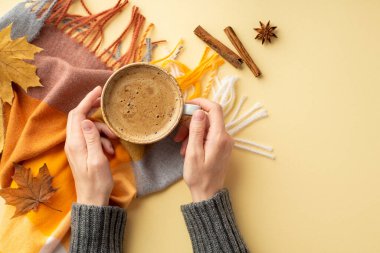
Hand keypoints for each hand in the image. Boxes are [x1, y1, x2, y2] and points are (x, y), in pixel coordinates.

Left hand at [64, 86, 117, 205]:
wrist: (93, 199)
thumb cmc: (97, 181)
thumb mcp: (97, 159)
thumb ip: (92, 139)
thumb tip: (87, 120)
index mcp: (75, 143)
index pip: (77, 114)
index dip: (87, 101)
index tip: (98, 91)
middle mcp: (72, 143)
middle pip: (80, 118)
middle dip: (94, 112)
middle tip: (107, 109)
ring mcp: (76, 147)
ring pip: (88, 128)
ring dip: (102, 131)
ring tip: (113, 142)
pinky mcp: (82, 152)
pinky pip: (91, 138)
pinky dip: (101, 140)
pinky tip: (110, 150)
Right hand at [174, 98, 233, 201]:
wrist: (208, 193)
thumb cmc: (199, 176)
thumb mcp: (193, 152)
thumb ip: (197, 130)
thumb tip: (199, 112)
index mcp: (219, 137)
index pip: (215, 109)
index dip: (201, 103)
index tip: (188, 105)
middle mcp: (225, 137)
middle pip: (208, 119)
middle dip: (192, 124)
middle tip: (178, 136)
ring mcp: (224, 142)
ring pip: (206, 127)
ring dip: (192, 133)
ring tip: (183, 148)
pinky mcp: (221, 146)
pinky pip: (208, 135)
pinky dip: (197, 139)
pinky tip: (189, 150)